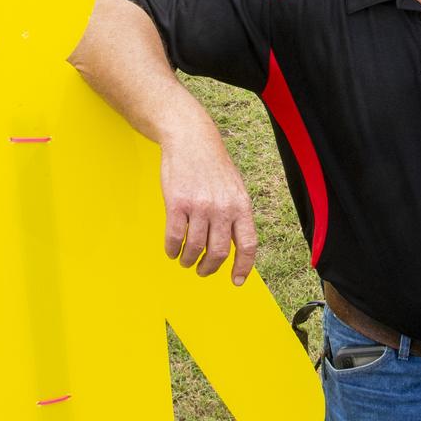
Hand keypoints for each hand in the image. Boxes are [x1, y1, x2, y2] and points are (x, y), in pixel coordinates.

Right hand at [159, 140, 257, 285]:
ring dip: (189, 260)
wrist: (191, 140)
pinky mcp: (177, 203)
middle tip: (202, 271)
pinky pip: (175, 237)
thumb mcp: (235, 189)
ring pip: (195, 248)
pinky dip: (172, 250)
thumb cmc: (214, 166)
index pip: (248, 244)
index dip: (243, 267)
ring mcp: (199, 206)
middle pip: (218, 252)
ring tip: (186, 261)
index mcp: (241, 205)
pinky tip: (172, 251)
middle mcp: (223, 208)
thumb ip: (237, 215)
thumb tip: (236, 246)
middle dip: (209, 268)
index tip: (237, 281)